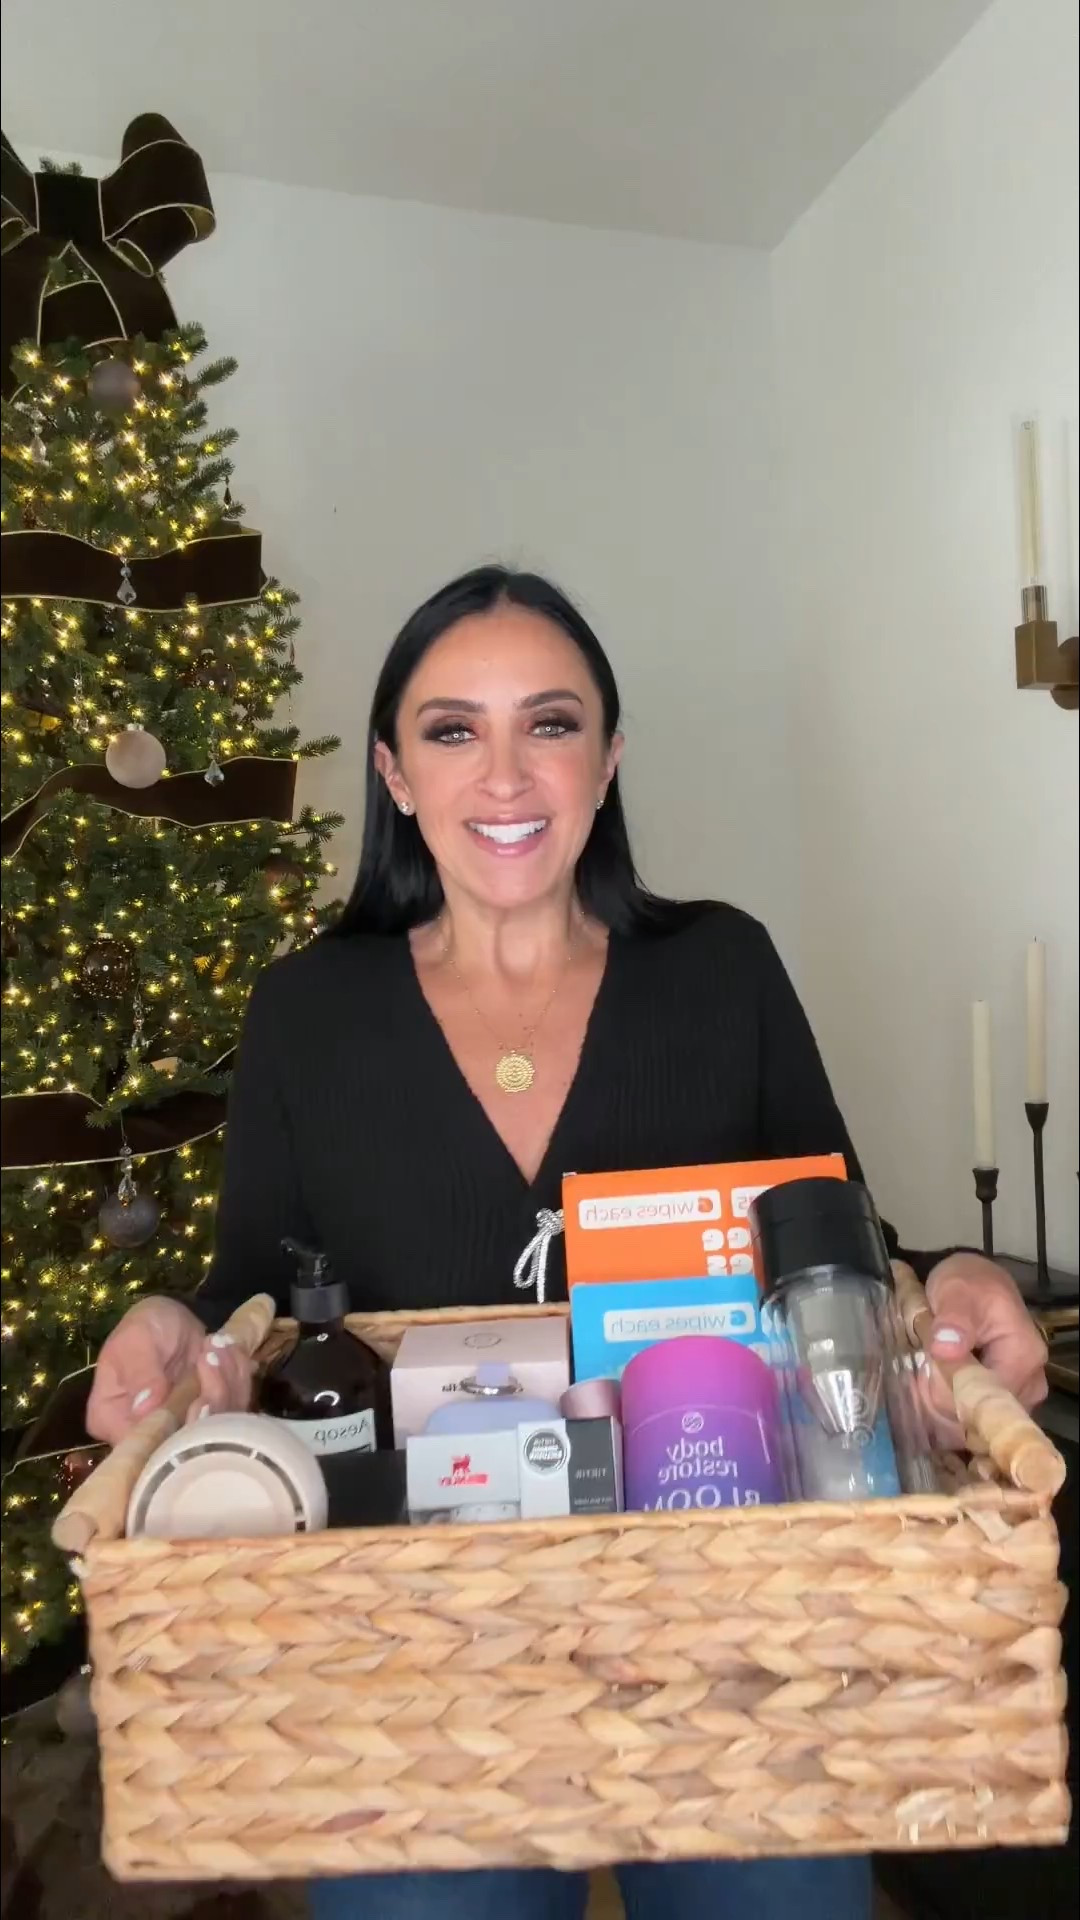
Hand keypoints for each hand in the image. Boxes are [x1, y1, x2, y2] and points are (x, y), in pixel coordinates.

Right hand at [86, 1296, 253, 1444]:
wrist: (172, 1318)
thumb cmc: (145, 1326)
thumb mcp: (136, 1340)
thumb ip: (140, 1372)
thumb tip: (143, 1408)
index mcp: (112, 1419)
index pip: (141, 1446)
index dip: (174, 1432)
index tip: (198, 1399)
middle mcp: (145, 1434)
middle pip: (184, 1443)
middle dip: (210, 1402)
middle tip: (213, 1359)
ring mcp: (179, 1428)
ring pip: (216, 1428)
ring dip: (227, 1384)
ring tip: (219, 1346)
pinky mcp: (208, 1418)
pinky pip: (233, 1410)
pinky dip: (238, 1380)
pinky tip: (229, 1352)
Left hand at [920, 1251, 1047, 1446]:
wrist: (974, 1283)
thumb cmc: (968, 1283)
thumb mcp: (956, 1291)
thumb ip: (953, 1319)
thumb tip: (946, 1348)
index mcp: (1023, 1357)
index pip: (984, 1398)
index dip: (947, 1394)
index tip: (920, 1378)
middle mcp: (1030, 1383)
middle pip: (982, 1415)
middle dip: (944, 1403)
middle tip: (918, 1376)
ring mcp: (1020, 1394)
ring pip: (976, 1420)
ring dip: (944, 1405)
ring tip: (924, 1377)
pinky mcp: (1006, 1398)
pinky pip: (976, 1415)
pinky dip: (951, 1405)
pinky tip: (934, 1387)